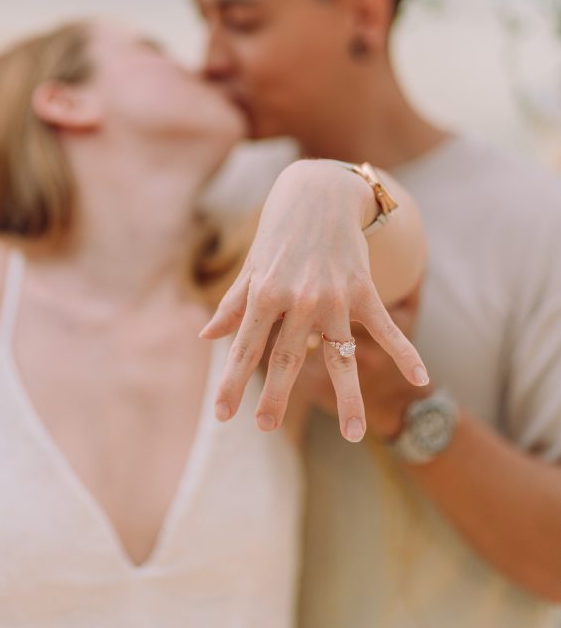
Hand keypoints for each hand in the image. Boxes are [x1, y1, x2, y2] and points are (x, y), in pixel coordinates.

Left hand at [200, 160, 428, 442]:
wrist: (319, 192)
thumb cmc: (279, 233)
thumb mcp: (252, 267)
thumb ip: (233, 305)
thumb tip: (207, 338)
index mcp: (265, 293)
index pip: (245, 346)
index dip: (232, 381)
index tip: (222, 413)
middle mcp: (298, 298)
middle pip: (287, 357)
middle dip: (276, 395)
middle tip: (265, 428)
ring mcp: (334, 296)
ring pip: (339, 356)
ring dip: (348, 397)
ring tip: (352, 435)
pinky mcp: (364, 288)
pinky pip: (385, 327)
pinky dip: (404, 351)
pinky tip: (420, 378)